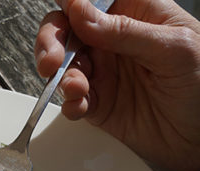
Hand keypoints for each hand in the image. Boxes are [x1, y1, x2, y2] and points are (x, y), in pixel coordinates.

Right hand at [34, 0, 199, 170]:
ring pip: (64, 65)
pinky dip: (69, 104)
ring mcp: (105, 72)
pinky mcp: (98, 103)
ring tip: (76, 88)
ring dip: (60, 76)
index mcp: (138, 15)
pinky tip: (81, 106)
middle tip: (51, 60)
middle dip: (52, 42)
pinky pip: (71, 100)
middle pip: (68, 29)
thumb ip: (125, 31)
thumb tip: (80, 13)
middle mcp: (116, 41)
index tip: (66, 17)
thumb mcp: (174, 49)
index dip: (72, 5)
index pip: (93, 1)